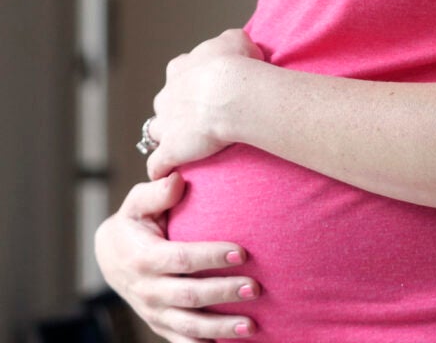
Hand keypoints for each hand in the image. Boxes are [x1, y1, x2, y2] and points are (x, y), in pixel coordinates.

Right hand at [94, 173, 258, 341]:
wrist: (111, 257)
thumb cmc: (134, 224)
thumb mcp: (137, 204)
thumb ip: (156, 192)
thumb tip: (177, 179)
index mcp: (143, 257)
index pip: (181, 259)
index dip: (210, 256)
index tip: (241, 251)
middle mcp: (147, 289)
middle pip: (189, 295)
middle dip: (223, 292)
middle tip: (254, 288)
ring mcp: (154, 312)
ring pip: (189, 325)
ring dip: (221, 328)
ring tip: (252, 325)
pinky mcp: (161, 325)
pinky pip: (184, 341)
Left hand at [147, 29, 264, 179]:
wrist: (231, 91)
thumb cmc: (237, 64)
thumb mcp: (237, 40)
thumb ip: (232, 42)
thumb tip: (237, 44)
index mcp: (180, 69)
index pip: (178, 75)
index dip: (191, 84)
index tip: (207, 90)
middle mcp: (166, 96)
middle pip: (165, 105)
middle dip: (177, 113)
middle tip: (201, 120)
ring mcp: (166, 125)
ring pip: (158, 134)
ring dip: (168, 140)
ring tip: (185, 150)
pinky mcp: (170, 151)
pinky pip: (158, 165)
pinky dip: (162, 171)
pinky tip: (171, 177)